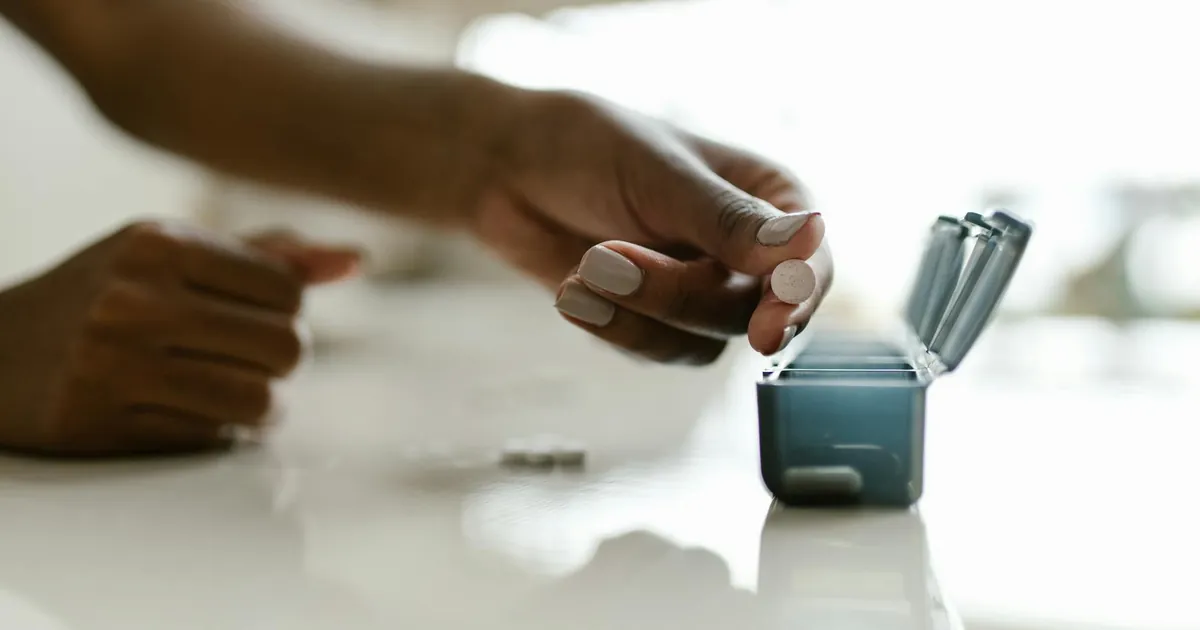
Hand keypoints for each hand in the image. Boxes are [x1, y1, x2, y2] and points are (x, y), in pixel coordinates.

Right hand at [0, 221, 359, 456]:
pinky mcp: (100, 423)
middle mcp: (134, 298)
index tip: (256, 318)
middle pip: (286, 347)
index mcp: (158, 243)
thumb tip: (356, 260)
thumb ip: (265, 257)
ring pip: (258, 399)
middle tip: (251, 360)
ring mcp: (113, 364)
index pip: (288, 291)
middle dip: (281, 361)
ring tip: (238, 393)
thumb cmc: (102, 294)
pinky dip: (217, 430)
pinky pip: (210, 437)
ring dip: (262, 406)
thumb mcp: (171, 254)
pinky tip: (189, 411)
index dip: (287, 313)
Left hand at [475, 90, 830, 363]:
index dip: (796, 299)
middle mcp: (749, 251)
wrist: (510, 169)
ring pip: (703, 340)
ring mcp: (705, 291)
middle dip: (674, 293)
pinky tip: (570, 290)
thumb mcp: (660, 175)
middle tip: (603, 256)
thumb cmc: (589, 147)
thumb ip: (729, 220)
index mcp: (771, 197)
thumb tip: (807, 246)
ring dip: (637, 310)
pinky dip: (612, 326)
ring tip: (581, 266)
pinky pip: (657, 350)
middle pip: (751, 313)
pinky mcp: (660, 322)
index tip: (769, 330)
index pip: (809, 264)